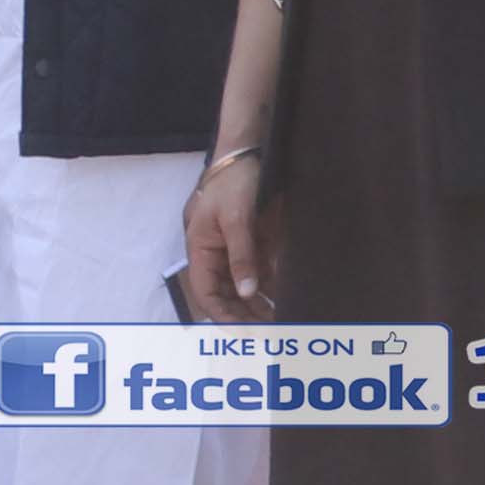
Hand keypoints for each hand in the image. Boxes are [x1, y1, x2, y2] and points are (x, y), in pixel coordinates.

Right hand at [181, 153, 274, 320]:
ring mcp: (236, 249)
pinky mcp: (255, 243)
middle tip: (269, 331)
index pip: (206, 293)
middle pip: (226, 294)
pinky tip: (283, 298)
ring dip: (259, 304)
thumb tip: (247, 292)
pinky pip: (260, 272)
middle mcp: (216, 255)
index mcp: (201, 249)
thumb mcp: (236, 218)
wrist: (249, 151)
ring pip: (244, 286)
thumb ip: (242, 256)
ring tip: (280, 320)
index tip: (244, 332)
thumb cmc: (233, 182)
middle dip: (244, 314)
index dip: (222, 314)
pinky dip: (270, 287)